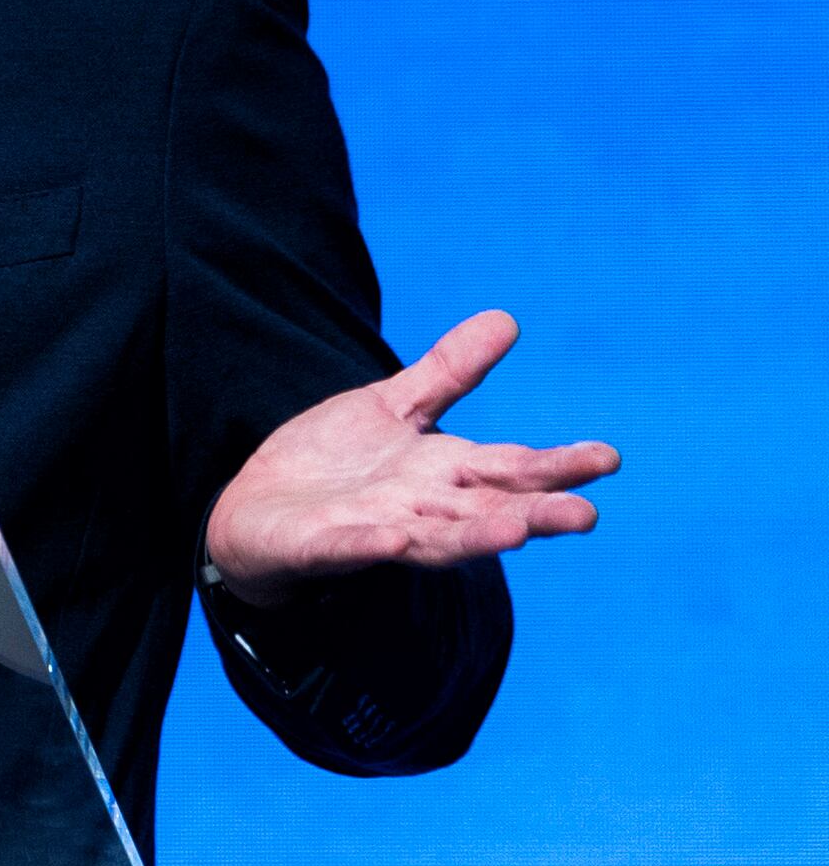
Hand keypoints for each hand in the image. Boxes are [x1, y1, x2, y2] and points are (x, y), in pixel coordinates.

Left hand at [205, 310, 618, 606]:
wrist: (256, 510)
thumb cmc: (336, 465)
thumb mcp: (391, 406)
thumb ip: (448, 373)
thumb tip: (506, 319)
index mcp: (444, 474)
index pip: (511, 469)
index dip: (558, 465)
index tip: (609, 458)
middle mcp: (422, 507)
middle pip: (488, 512)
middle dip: (534, 514)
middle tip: (585, 515)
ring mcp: (373, 530)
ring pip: (435, 539)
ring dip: (475, 538)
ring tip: (517, 534)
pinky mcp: (320, 544)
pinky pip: (348, 546)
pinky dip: (371, 543)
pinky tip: (393, 538)